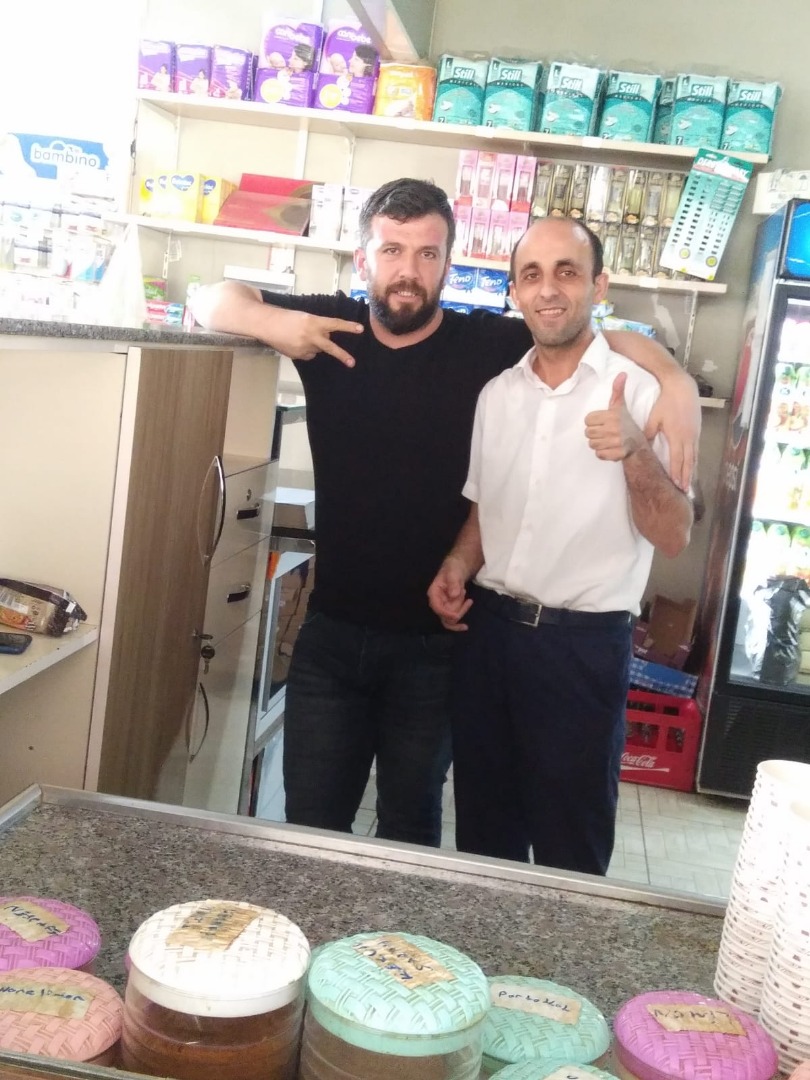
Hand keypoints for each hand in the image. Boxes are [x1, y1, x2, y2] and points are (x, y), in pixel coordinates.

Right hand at [284, 313, 363, 366]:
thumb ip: (317, 327)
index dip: (348, 327)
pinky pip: (308, 355)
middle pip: (330, 347)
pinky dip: (305, 350)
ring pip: (317, 349)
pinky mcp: (298, 355)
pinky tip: (295, 343)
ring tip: (299, 336)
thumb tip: (327, 338)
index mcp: (313, 322)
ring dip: (314, 344)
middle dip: (342, 355)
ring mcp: (304, 347)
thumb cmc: (286, 318)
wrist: (267, 324)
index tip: (360, 329)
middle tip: (352, 363)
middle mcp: (311, 335)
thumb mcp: (304, 317)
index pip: (335, 324)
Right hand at [427, 559, 472, 631]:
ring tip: (466, 595)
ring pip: (451, 618)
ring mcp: (443, 605)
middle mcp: (436, 602)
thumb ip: (453, 583)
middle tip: (468, 601)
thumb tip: (453, 595)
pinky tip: (469, 601)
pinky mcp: (449, 607)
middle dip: (458, 611)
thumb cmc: (453, 568)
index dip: (446, 614)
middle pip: (444, 616)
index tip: (457, 616)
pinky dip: (463, 611)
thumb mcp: (454, 572)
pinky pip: (455, 615)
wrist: (457, 568)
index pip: (437, 607)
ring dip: (462, 609)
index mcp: (434, 593)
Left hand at [585, 372, 646, 461]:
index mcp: (612, 416)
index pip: (587, 420)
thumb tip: (622, 374)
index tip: (602, 423)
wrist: (639, 444)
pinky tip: (610, 448)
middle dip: (594, 434)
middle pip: (588, 433)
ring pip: (592, 444)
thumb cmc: (626, 424)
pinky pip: (598, 454)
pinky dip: (602, 453)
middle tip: (604, 432)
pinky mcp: (617, 454)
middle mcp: (614, 429)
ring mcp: (616, 442)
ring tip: (607, 440)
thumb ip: (618, 391)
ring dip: (598, 444)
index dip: (593, 422)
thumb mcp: (621, 406)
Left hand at [644, 369, 699, 491]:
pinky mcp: (697, 431)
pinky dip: (694, 461)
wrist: (682, 388)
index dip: (676, 473)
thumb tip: (642, 447)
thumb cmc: (666, 402)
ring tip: (689, 484)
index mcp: (677, 435)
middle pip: (688, 462)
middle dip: (686, 477)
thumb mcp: (654, 418)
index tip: (675, 485)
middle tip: (684, 491)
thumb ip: (648, 434)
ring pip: (694, 457)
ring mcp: (695, 434)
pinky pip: (696, 450)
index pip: (677, 459)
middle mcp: (688, 437)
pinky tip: (693, 468)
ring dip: (691, 471)